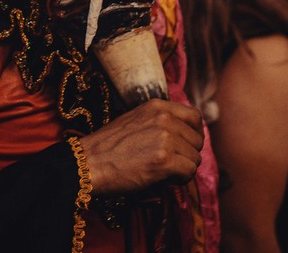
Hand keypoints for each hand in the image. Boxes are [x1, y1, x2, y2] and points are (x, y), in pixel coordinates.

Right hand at [78, 99, 203, 194]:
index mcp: (157, 106)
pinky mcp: (164, 160)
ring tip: (165, 173)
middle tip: (172, 164)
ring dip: (184, 169)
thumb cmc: (108, 146)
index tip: (186, 147)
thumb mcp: (136, 120)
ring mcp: (165, 138)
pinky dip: (181, 180)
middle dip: (188, 155)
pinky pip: (189, 171)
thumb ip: (160, 122)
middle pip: (198, 140)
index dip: (194, 135)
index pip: (195, 117)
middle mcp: (164, 118)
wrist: (89, 162)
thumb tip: (184, 136)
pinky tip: (165, 180)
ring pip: (195, 158)